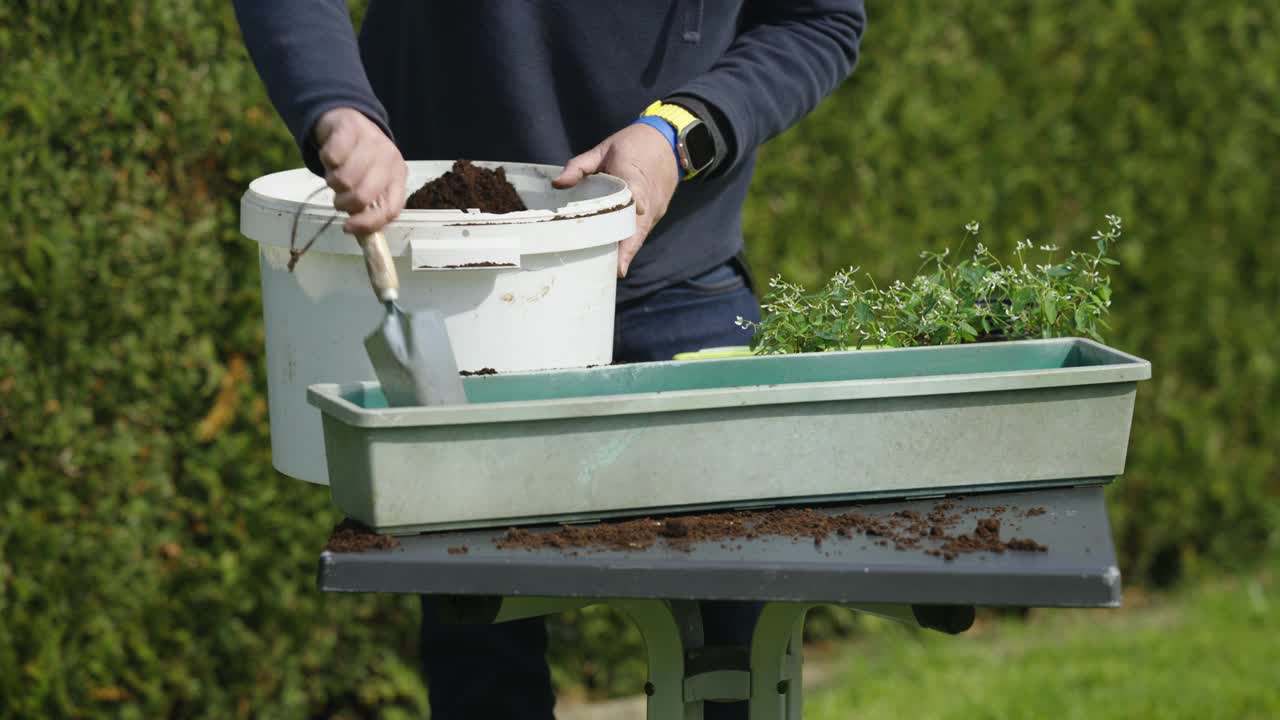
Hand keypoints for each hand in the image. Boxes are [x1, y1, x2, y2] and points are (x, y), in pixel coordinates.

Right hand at [313, 107, 407, 234]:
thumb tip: (359, 235)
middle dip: (345, 203)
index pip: (391, 209)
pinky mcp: (350, 127)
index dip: (368, 224)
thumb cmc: (359, 161)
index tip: (347, 228)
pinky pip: (331, 157)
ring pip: (344, 179)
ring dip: (332, 182)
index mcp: (398, 177)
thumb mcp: (370, 183)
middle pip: (364, 196)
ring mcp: (371, 141)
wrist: (346, 122)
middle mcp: (389, 158)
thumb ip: (369, 207)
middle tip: (339, 198)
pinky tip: (331, 156)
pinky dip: (325, 161)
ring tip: (335, 175)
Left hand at [553, 123, 679, 277]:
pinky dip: (633, 242)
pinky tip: (620, 255)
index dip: (634, 206)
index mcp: (634, 175)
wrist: (668, 141)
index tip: (633, 219)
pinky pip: (644, 230)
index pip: (636, 193)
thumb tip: (557, 184)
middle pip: (640, 227)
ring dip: (630, 250)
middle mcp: (649, 197)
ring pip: (642, 233)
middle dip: (628, 249)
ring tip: (614, 269)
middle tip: (615, 269)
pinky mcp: (658, 212)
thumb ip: (579, 166)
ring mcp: (656, 207)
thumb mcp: (602, 149)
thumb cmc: (631, 143)